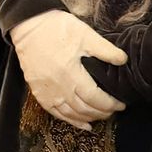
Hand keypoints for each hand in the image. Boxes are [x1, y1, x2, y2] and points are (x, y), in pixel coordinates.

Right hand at [11, 10, 127, 127]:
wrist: (28, 26)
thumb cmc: (57, 28)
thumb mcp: (85, 34)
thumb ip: (105, 49)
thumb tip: (123, 60)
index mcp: (72, 74)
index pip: (95, 98)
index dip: (110, 104)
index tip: (121, 104)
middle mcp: (59, 88)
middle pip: (85, 109)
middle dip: (102, 113)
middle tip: (114, 110)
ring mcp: (47, 92)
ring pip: (71, 114)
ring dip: (89, 118)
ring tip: (101, 116)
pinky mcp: (38, 92)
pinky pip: (56, 113)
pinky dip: (71, 121)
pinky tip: (83, 124)